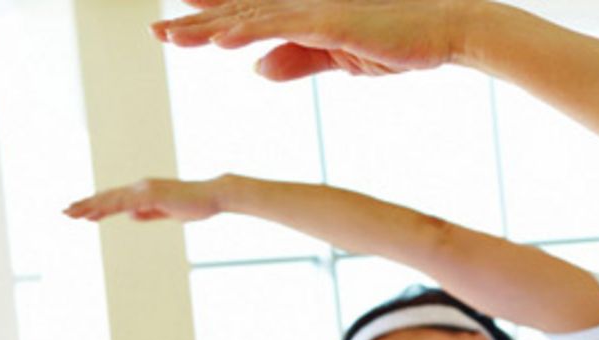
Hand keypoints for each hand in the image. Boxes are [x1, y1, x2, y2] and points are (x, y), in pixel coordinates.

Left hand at [64, 177, 224, 222]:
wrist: (213, 196)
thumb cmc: (195, 204)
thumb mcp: (169, 212)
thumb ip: (150, 213)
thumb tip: (131, 215)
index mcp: (145, 191)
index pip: (116, 199)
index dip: (97, 206)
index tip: (81, 213)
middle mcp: (141, 187)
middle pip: (108, 196)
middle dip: (85, 204)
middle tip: (65, 212)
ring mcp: (145, 190)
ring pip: (111, 199)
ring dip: (89, 206)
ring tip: (71, 213)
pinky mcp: (152, 195)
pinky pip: (124, 204)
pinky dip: (107, 209)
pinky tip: (93, 214)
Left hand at [150, 0, 481, 81]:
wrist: (443, 30)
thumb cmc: (399, 43)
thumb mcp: (339, 59)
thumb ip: (298, 61)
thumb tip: (258, 71)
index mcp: (305, 17)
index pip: (248, 15)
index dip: (210, 18)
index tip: (176, 26)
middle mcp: (302, 8)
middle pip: (238, 13)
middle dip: (194, 22)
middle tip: (154, 32)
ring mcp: (313, 12)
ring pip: (248, 19)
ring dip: (206, 29)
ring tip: (169, 38)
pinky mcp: (327, 22)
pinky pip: (278, 27)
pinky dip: (246, 33)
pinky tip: (219, 41)